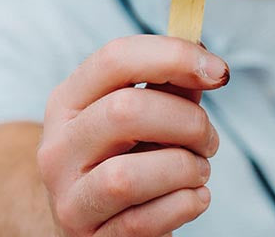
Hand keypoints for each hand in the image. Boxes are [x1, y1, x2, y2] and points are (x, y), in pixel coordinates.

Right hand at [38, 34, 229, 235]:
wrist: (93, 222)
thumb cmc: (127, 157)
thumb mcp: (142, 116)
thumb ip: (171, 87)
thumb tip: (207, 65)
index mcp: (68, 100)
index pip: (116, 58)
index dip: (173, 56)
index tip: (217, 70)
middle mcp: (58, 146)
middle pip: (125, 111)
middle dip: (186, 121)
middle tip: (208, 138)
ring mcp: (67, 197)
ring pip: (127, 176)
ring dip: (184, 168)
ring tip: (199, 170)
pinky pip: (141, 222)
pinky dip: (182, 205)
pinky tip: (194, 197)